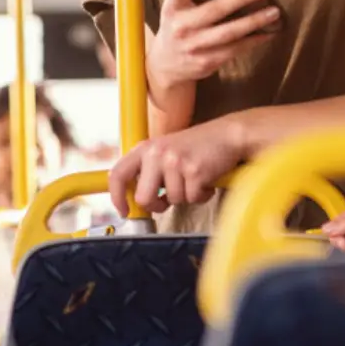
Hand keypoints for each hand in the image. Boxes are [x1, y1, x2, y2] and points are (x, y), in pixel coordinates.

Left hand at [108, 115, 248, 215]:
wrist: (227, 135)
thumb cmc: (197, 146)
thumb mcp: (165, 151)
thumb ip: (149, 170)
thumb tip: (136, 198)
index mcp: (146, 148)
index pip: (118, 174)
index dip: (117, 197)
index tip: (124, 211)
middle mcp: (157, 153)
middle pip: (143, 198)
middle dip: (157, 205)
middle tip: (167, 200)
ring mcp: (175, 161)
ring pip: (173, 200)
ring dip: (186, 196)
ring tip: (194, 179)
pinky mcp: (194, 171)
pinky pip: (193, 199)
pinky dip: (202, 195)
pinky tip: (206, 180)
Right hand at [148, 0, 278, 94]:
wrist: (167, 65)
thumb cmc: (178, 27)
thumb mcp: (176, 9)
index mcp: (172, 8)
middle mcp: (181, 28)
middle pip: (213, 10)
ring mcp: (194, 47)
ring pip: (229, 33)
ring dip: (254, 22)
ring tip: (273, 12)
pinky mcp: (207, 62)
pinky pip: (234, 50)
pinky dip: (253, 40)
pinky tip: (267, 32)